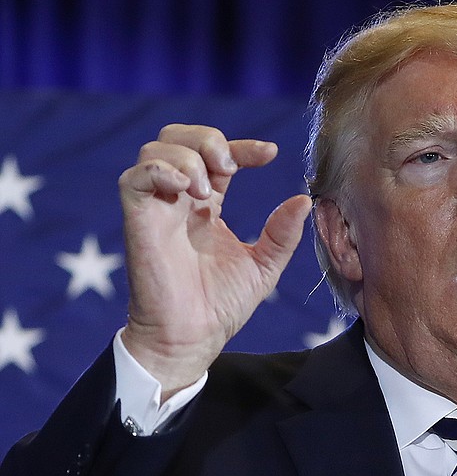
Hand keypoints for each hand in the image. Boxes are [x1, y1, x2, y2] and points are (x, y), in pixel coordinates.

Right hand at [118, 124, 310, 398]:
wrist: (193, 337)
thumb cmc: (222, 306)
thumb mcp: (264, 265)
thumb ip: (283, 233)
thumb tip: (304, 199)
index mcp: (208, 206)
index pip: (218, 157)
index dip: (242, 147)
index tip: (269, 153)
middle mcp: (180, 200)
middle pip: (179, 139)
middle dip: (207, 138)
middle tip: (229, 165)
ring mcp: (157, 208)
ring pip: (156, 150)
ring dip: (188, 156)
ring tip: (207, 189)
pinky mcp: (138, 221)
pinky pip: (134, 178)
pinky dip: (161, 171)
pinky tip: (188, 191)